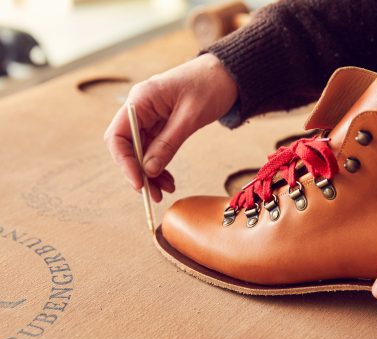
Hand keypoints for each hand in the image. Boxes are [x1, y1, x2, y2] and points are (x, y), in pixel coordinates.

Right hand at [104, 54, 237, 201]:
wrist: (228, 74)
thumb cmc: (210, 86)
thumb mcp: (190, 117)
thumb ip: (168, 143)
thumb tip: (148, 170)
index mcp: (141, 99)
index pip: (118, 135)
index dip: (124, 162)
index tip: (139, 183)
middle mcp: (141, 108)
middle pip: (127, 147)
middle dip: (138, 172)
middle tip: (153, 194)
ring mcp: (150, 117)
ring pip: (140, 152)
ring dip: (149, 173)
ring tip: (164, 191)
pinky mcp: (161, 124)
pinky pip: (153, 149)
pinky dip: (159, 165)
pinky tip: (168, 179)